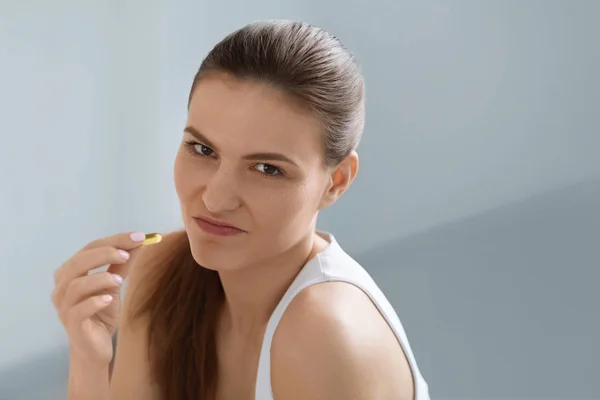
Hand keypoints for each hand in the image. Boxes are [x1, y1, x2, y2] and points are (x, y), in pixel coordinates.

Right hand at [52, 231, 147, 364]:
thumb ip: (122, 264)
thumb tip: (139, 242)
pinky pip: (78, 310)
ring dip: (100, 278)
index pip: (90, 248)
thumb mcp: (114, 284)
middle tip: (127, 254)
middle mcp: (62, 287)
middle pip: (79, 262)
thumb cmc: (102, 313)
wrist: (96, 348)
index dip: (115, 240)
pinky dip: (94, 301)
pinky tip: (109, 299)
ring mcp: (64, 307)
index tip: (140, 236)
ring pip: (76, 285)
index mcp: (70, 272)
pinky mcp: (71, 325)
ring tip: (119, 280)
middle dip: (105, 254)